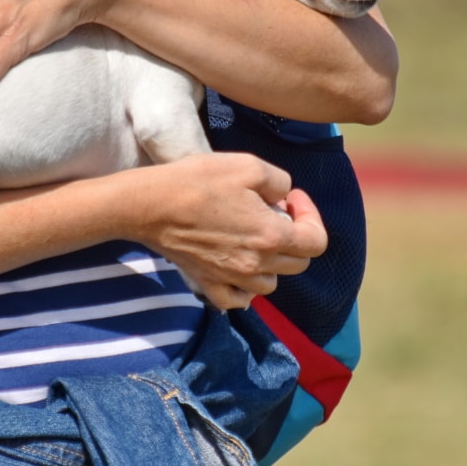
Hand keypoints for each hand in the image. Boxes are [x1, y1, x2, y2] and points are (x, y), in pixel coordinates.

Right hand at [137, 153, 327, 309]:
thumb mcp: (248, 165)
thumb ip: (279, 181)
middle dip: (294, 237)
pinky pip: (238, 300)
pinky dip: (244, 289)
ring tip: (255, 240)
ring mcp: (232, 279)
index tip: (290, 199)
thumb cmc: (198, 182)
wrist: (150, 206)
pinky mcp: (208, 285)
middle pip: (298, 263)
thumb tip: (284, 196)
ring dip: (272, 263)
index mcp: (271, 236)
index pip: (316, 242)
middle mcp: (256, 264)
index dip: (311, 217)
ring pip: (270, 284)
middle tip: (273, 214)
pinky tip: (237, 270)